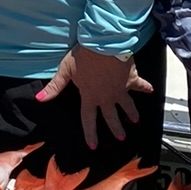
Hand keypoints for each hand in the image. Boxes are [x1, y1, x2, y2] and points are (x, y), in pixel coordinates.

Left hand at [36, 46, 150, 151]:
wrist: (105, 44)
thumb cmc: (84, 56)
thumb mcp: (66, 71)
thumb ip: (54, 87)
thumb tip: (39, 99)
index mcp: (90, 97)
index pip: (88, 119)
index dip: (90, 133)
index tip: (93, 145)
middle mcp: (106, 97)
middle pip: (111, 117)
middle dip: (116, 128)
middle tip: (121, 137)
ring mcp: (120, 89)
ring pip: (127, 105)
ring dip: (131, 113)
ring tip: (135, 120)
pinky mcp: (131, 79)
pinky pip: (140, 85)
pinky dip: (145, 87)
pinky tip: (151, 90)